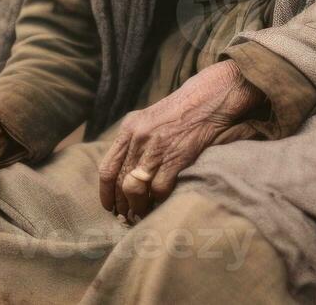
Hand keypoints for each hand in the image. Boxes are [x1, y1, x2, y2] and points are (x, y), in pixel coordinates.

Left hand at [98, 60, 263, 221]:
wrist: (208, 98)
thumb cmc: (181, 110)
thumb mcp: (150, 118)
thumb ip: (135, 140)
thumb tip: (127, 169)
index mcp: (129, 128)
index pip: (107, 168)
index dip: (106, 192)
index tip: (109, 206)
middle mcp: (138, 138)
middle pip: (120, 182)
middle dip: (123, 204)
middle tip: (128, 216)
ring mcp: (156, 148)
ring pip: (136, 189)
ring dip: (138, 206)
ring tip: (142, 214)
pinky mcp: (175, 158)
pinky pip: (159, 189)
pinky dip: (158, 201)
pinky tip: (161, 204)